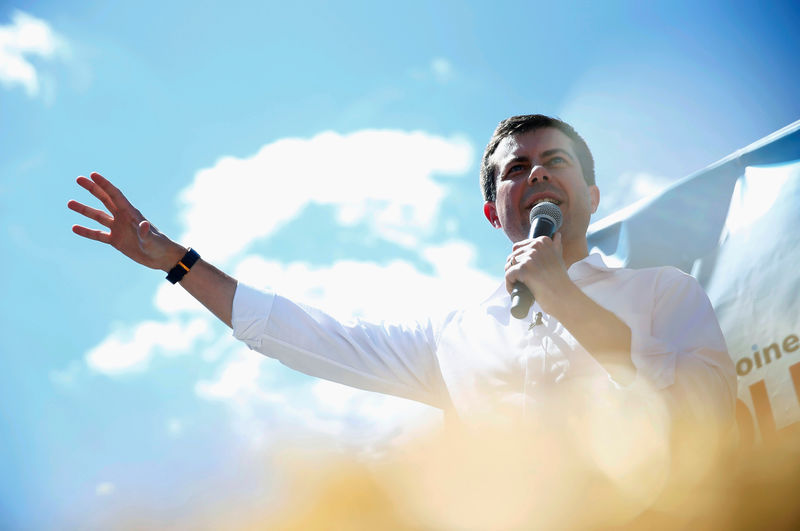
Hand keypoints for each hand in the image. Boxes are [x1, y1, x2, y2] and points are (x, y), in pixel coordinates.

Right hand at [68, 172, 183, 270]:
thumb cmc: (160, 247)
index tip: (92, 174)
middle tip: (78, 179)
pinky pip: (98, 235)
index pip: (115, 195)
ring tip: (69, 203)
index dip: (104, 184)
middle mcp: (123, 218)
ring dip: (85, 209)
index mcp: (131, 213)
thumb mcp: (152, 240)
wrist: (162, 258)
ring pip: (98, 216)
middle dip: (93, 189)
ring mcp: (119, 229)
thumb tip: (142, 224)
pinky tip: (74, 228)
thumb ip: (146, 233)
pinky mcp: (116, 241)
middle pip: (105, 200)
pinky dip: (87, 231)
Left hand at [504, 232, 575, 314]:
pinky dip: (509, 284)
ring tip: (517, 286)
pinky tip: (515, 290)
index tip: (524, 271)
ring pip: (508, 266)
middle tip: (520, 281)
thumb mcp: (559, 258)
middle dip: (513, 269)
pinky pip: (508, 275)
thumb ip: (555, 246)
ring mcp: (530, 257)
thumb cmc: (560, 281)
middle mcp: (536, 246)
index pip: (518, 247)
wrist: (564, 296)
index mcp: (543, 241)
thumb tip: (556, 235)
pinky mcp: (524, 268)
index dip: (518, 261)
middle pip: (512, 257)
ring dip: (510, 277)